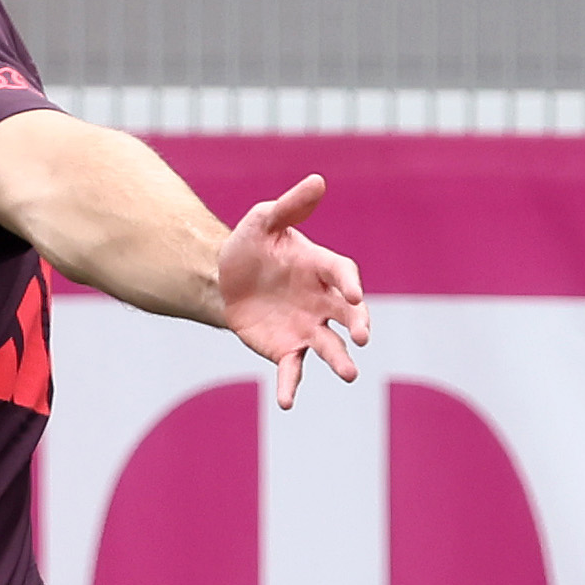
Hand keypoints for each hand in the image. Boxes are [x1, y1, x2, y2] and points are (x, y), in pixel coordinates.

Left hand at [218, 173, 370, 408]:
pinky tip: (286, 404)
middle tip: (362, 338)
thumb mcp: (264, 221)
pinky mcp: (286, 349)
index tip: (354, 296)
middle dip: (357, 326)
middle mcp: (322, 300)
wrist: (223, 279)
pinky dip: (291, 386)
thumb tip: (317, 180)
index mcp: (320, 266)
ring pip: (329, 346)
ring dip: (339, 360)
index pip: (343, 274)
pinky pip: (292, 370)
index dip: (350, 284)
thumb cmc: (250, 246)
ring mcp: (307, 327)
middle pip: (347, 315)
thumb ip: (290, 207)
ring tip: (350, 374)